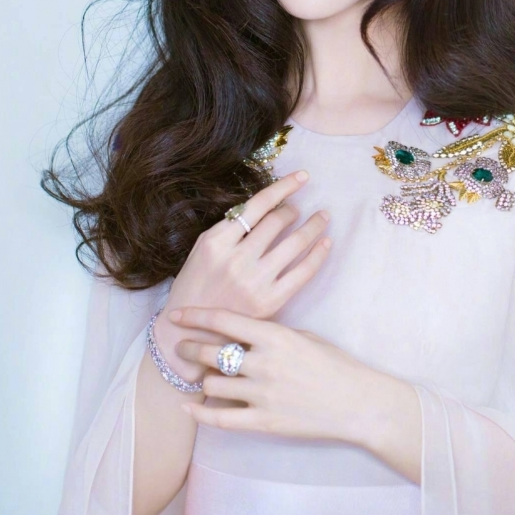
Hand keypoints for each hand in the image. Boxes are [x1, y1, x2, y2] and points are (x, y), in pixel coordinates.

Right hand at [153, 170, 331, 381]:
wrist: (187, 337)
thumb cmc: (195, 288)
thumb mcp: (202, 251)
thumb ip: (228, 230)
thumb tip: (262, 206)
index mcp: (215, 241)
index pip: (257, 205)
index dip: (283, 187)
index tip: (301, 177)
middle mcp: (236, 258)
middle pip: (277, 221)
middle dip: (293, 209)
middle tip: (299, 208)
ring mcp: (254, 280)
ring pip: (294, 242)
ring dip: (313, 225)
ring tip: (322, 217)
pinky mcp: (270, 302)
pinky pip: (302, 272)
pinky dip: (318, 254)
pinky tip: (326, 243)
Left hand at [170, 306, 396, 445]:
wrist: (356, 401)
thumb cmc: (334, 364)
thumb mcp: (302, 336)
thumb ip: (270, 333)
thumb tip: (241, 330)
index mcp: (275, 335)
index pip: (224, 320)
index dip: (196, 316)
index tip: (177, 313)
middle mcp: (263, 362)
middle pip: (211, 351)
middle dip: (189, 347)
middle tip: (181, 346)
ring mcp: (262, 394)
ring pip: (213, 384)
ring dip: (201, 378)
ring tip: (198, 375)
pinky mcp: (263, 422)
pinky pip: (221, 418)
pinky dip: (200, 413)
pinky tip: (189, 407)